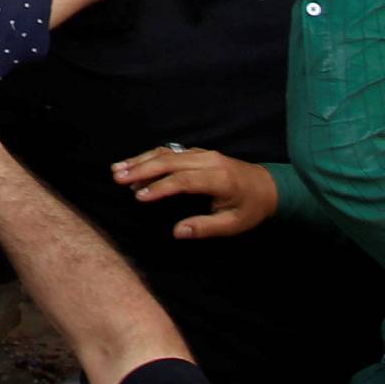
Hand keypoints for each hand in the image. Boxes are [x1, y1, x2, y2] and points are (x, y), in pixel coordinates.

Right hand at [111, 146, 278, 237]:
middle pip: (169, 161)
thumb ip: (205, 227)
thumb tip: (176, 232)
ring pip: (166, 153)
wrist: (267, 186)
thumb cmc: (250, 209)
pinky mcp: (197, 152)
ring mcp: (202, 153)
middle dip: (141, 169)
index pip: (183, 181)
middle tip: (117, 178)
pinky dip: (150, 157)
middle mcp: (209, 160)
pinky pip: (170, 151)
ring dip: (141, 160)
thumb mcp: (233, 225)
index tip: (138, 197)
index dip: (159, 188)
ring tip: (118, 169)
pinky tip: (135, 164)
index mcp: (219, 179)